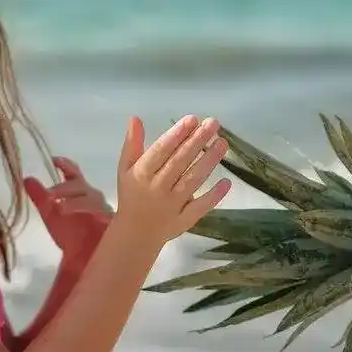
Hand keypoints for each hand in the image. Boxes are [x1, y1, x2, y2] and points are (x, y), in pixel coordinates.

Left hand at [24, 156, 112, 271]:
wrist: (84, 260)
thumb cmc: (70, 233)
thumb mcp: (51, 213)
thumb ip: (39, 196)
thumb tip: (25, 178)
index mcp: (80, 193)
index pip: (74, 175)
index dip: (66, 166)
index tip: (54, 160)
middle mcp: (94, 199)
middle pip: (82, 188)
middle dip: (66, 188)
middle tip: (50, 195)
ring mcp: (105, 212)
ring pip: (93, 202)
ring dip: (77, 203)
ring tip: (61, 209)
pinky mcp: (114, 226)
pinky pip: (106, 218)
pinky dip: (96, 218)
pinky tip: (86, 221)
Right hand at [115, 114, 230, 248]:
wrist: (135, 233)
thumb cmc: (131, 195)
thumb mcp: (125, 168)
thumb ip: (133, 144)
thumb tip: (136, 118)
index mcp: (141, 173)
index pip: (161, 151)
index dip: (177, 135)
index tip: (192, 119)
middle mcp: (157, 187)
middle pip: (180, 161)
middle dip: (197, 141)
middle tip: (213, 123)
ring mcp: (172, 205)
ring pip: (192, 180)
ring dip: (208, 161)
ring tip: (222, 143)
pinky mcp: (184, 220)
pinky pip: (200, 207)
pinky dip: (214, 195)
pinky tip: (226, 181)